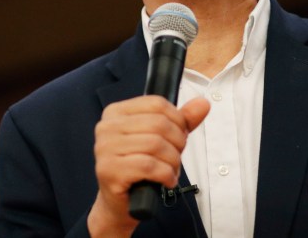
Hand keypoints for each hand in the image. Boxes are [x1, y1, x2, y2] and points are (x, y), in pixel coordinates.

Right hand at [87, 95, 209, 236]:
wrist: (120, 204)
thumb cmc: (139, 169)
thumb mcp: (161, 139)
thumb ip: (181, 120)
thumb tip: (202, 103)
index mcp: (116, 112)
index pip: (156, 104)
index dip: (177, 120)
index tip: (180, 136)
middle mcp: (106, 127)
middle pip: (158, 124)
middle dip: (177, 143)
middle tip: (176, 156)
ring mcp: (105, 149)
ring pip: (156, 144)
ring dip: (173, 161)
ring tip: (171, 170)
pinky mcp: (110, 170)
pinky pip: (149, 166)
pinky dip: (166, 174)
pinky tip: (166, 180)